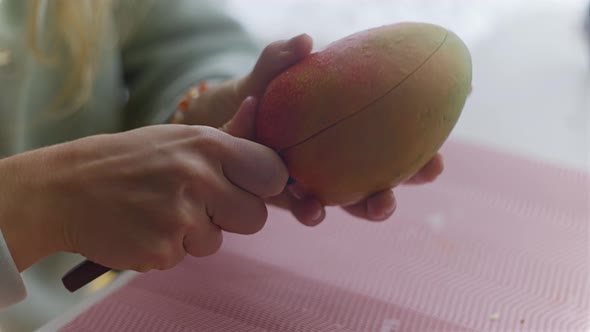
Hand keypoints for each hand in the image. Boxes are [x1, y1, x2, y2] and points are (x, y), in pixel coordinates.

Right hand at [0, 103, 286, 271]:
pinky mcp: (162, 250)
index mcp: (208, 144)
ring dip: (194, 234)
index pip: (273, 174)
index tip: (247, 187)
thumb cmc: (128, 160)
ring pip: (217, 242)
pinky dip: (168, 248)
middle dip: (234, 217)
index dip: (264, 185)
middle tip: (202, 204)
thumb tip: (258, 107)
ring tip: (160, 211)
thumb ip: (225, 135)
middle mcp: (198, 177)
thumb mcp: (177, 138)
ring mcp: (179, 216)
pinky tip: (143, 227)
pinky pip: (185, 257)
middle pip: (256, 217)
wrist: (64, 190)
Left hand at [183, 33, 443, 224]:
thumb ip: (284, 57)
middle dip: (383, 201)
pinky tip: (295, 194)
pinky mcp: (283, 196)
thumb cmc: (267, 87)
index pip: (394, 151)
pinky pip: (293, 204)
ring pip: (332, 206)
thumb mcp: (274, 71)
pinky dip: (300, 204)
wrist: (231, 110)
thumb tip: (305, 41)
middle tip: (386, 202)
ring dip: (335, 213)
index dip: (420, 161)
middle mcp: (338, 166)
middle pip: (370, 190)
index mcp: (354, 139)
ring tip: (321, 211)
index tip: (436, 164)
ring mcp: (311, 184)